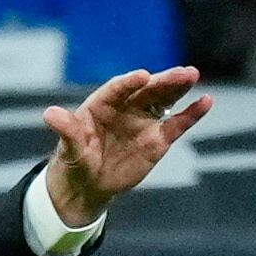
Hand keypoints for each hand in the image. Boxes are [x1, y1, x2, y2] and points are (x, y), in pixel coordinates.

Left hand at [42, 67, 211, 226]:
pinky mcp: (158, 138)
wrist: (89, 183)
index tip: (142, 76)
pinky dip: (191, 113)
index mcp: (102, 103)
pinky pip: (177, 123)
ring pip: (164, 100)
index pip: (118, 88)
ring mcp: (144, 120)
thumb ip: (67, 131)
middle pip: (147, 89)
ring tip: (192, 75)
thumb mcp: (70, 149)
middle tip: (182, 72)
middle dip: (163, 80)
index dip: (129, 82)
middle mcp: (127, 106)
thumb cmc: (76, 160)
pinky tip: (205, 102)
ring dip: (179, 88)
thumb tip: (50, 114)